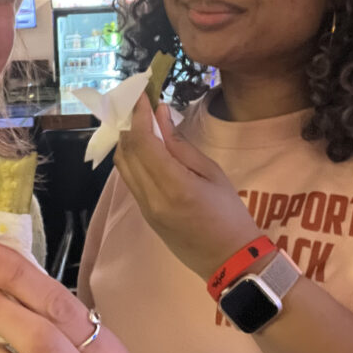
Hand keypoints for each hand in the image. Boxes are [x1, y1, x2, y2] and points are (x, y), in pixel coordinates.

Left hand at [114, 95, 260, 279]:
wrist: (229, 260)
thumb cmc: (230, 214)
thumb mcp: (212, 173)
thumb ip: (181, 144)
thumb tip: (160, 114)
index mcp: (174, 186)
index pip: (143, 142)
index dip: (138, 114)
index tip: (140, 92)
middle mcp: (151, 197)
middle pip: (126, 151)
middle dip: (128, 121)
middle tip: (137, 100)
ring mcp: (145, 208)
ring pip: (122, 165)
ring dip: (126, 139)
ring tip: (138, 119)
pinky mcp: (144, 214)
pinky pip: (129, 179)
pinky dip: (131, 156)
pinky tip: (143, 144)